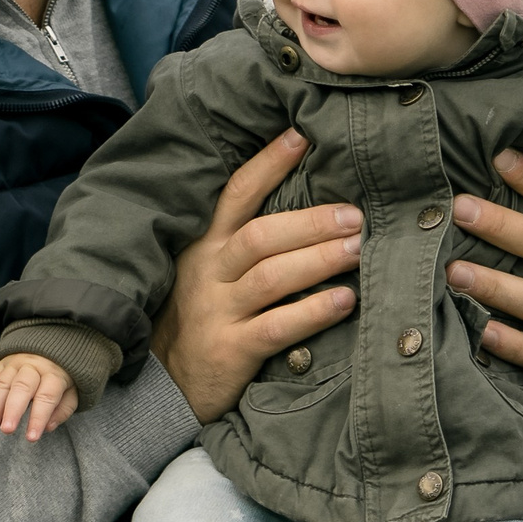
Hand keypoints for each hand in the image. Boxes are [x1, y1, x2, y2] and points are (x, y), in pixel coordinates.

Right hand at [0, 355, 77, 441]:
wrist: (49, 347)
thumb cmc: (61, 377)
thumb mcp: (72, 391)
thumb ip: (63, 410)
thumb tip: (48, 427)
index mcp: (54, 372)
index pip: (46, 396)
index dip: (38, 417)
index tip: (31, 437)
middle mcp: (33, 365)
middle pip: (21, 387)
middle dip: (13, 410)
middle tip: (7, 430)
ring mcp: (15, 363)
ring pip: (2, 384)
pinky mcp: (1, 365)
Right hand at [151, 129, 361, 422]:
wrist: (164, 385)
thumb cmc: (200, 319)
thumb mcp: (207, 272)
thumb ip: (243, 244)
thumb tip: (311, 209)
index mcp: (204, 246)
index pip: (236, 193)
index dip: (268, 163)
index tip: (303, 136)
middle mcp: (209, 272)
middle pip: (260, 235)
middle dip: (311, 222)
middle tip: (355, 215)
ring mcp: (217, 312)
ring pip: (271, 276)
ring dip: (319, 260)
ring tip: (358, 250)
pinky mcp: (230, 350)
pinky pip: (277, 326)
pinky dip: (313, 312)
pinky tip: (345, 301)